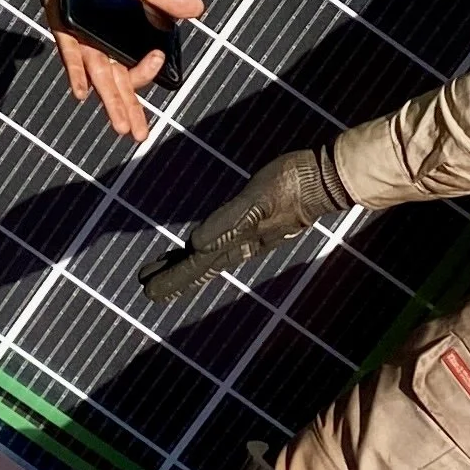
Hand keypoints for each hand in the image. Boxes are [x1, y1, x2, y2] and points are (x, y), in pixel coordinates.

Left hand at [51, 0, 203, 145]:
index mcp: (124, 44)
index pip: (137, 71)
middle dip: (130, 111)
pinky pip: (74, 58)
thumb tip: (198, 8)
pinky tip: (81, 92)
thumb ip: (166, 0)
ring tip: (120, 127)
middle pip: (120, 87)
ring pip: (101, 79)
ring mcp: (85, 46)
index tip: (159, 58)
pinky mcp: (67, 34)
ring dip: (111, 101)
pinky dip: (77, 74)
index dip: (148, 72)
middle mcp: (105, 51)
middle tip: (140, 136)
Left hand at [139, 144, 347, 309]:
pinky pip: (220, 238)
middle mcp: (239, 242)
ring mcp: (247, 233)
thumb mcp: (256, 202)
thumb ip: (227, 223)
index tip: (148, 291)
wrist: (323, 179)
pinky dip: (203, 246)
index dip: (172, 278)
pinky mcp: (252, 218)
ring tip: (162, 270)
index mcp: (236, 242)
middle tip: (147, 289)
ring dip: (184, 264)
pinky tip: (198, 246)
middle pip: (199, 265)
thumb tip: (194, 246)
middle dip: (173, 276)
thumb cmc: (290, 187)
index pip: (197, 265)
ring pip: (208, 254)